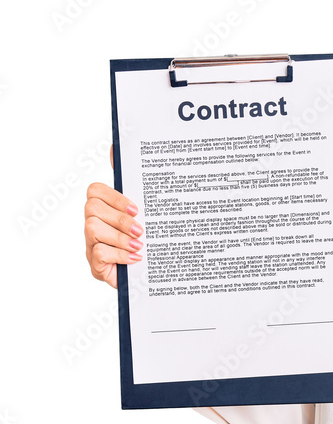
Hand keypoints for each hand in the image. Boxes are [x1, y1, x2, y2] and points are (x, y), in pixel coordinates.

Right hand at [84, 145, 142, 288]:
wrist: (150, 275)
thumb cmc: (147, 242)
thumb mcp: (148, 214)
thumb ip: (135, 186)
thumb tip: (116, 148)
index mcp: (106, 209)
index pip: (95, 190)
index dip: (114, 197)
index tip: (136, 209)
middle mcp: (94, 223)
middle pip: (91, 207)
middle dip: (118, 218)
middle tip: (140, 230)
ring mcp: (92, 244)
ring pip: (92, 228)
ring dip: (120, 237)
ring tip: (139, 245)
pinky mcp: (96, 264)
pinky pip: (99, 253)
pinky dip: (120, 255)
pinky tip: (135, 258)